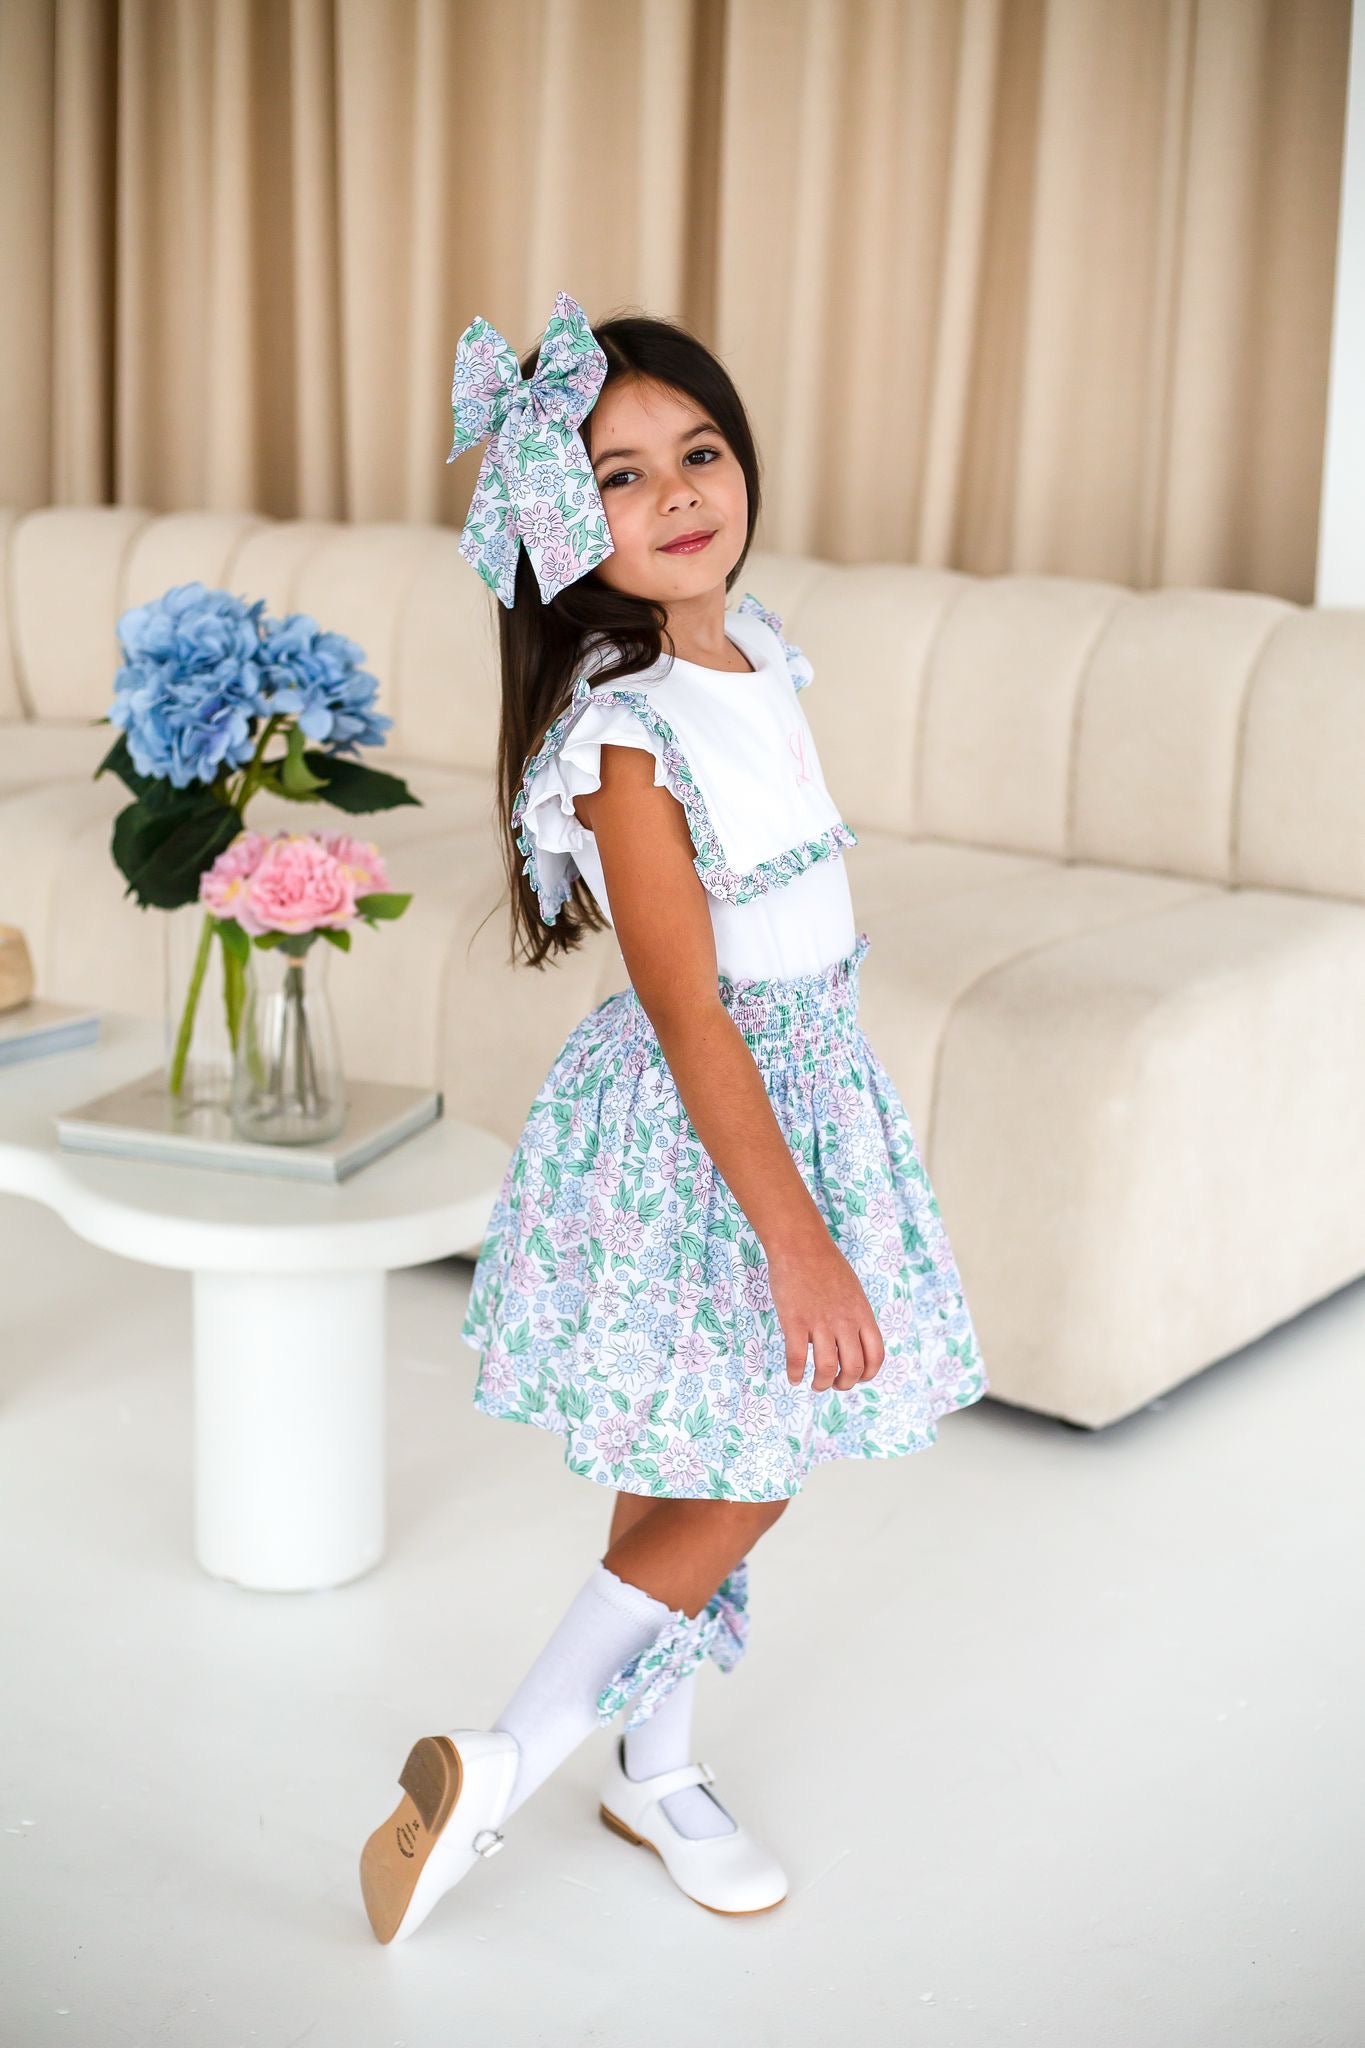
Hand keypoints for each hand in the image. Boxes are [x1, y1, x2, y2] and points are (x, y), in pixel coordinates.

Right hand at [765, 1232, 886, 1391]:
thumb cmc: (826, 1265)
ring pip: (827, 1368)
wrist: (801, 1244)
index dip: (869, 1374)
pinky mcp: (795, 1321)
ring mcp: (820, 1322)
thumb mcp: (853, 1290)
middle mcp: (845, 1321)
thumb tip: (853, 1339)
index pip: (876, 1356)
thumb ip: (855, 1316)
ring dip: (822, 1384)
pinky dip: (796, 1374)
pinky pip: (797, 1358)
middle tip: (835, 1385)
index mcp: (862, 1314)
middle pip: (854, 1368)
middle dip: (845, 1384)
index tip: (858, 1378)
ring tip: (816, 1385)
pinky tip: (794, 1377)